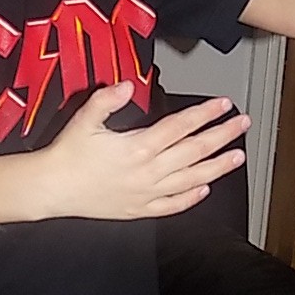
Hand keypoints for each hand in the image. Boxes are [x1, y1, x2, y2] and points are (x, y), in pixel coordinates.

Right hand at [41, 84, 248, 219]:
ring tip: (238, 157)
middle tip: (242, 124)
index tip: (224, 104)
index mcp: (139, 147)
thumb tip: (127, 85)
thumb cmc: (67, 154)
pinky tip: (203, 189)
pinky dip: (190, 198)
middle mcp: (149, 172)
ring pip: (191, 180)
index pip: (181, 127)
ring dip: (217, 167)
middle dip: (222, 136)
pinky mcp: (139, 209)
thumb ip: (106, 100)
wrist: (52, 188)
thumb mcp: (84, 120)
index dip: (205, 114)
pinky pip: (172, 205)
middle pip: (194, 151)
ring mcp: (147, 193)